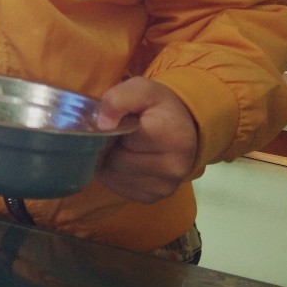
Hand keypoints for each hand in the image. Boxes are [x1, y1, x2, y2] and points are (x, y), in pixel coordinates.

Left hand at [94, 77, 196, 203]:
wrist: (183, 128)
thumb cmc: (159, 107)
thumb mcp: (141, 89)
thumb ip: (119, 99)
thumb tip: (102, 124)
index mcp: (171, 137)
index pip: (121, 139)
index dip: (110, 129)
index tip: (114, 122)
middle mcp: (172, 167)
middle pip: (116, 161)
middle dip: (108, 147)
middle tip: (114, 135)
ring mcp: (165, 186)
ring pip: (115, 177)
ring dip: (109, 162)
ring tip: (119, 146)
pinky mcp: (155, 197)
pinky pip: (120, 188)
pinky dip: (115, 175)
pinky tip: (123, 160)